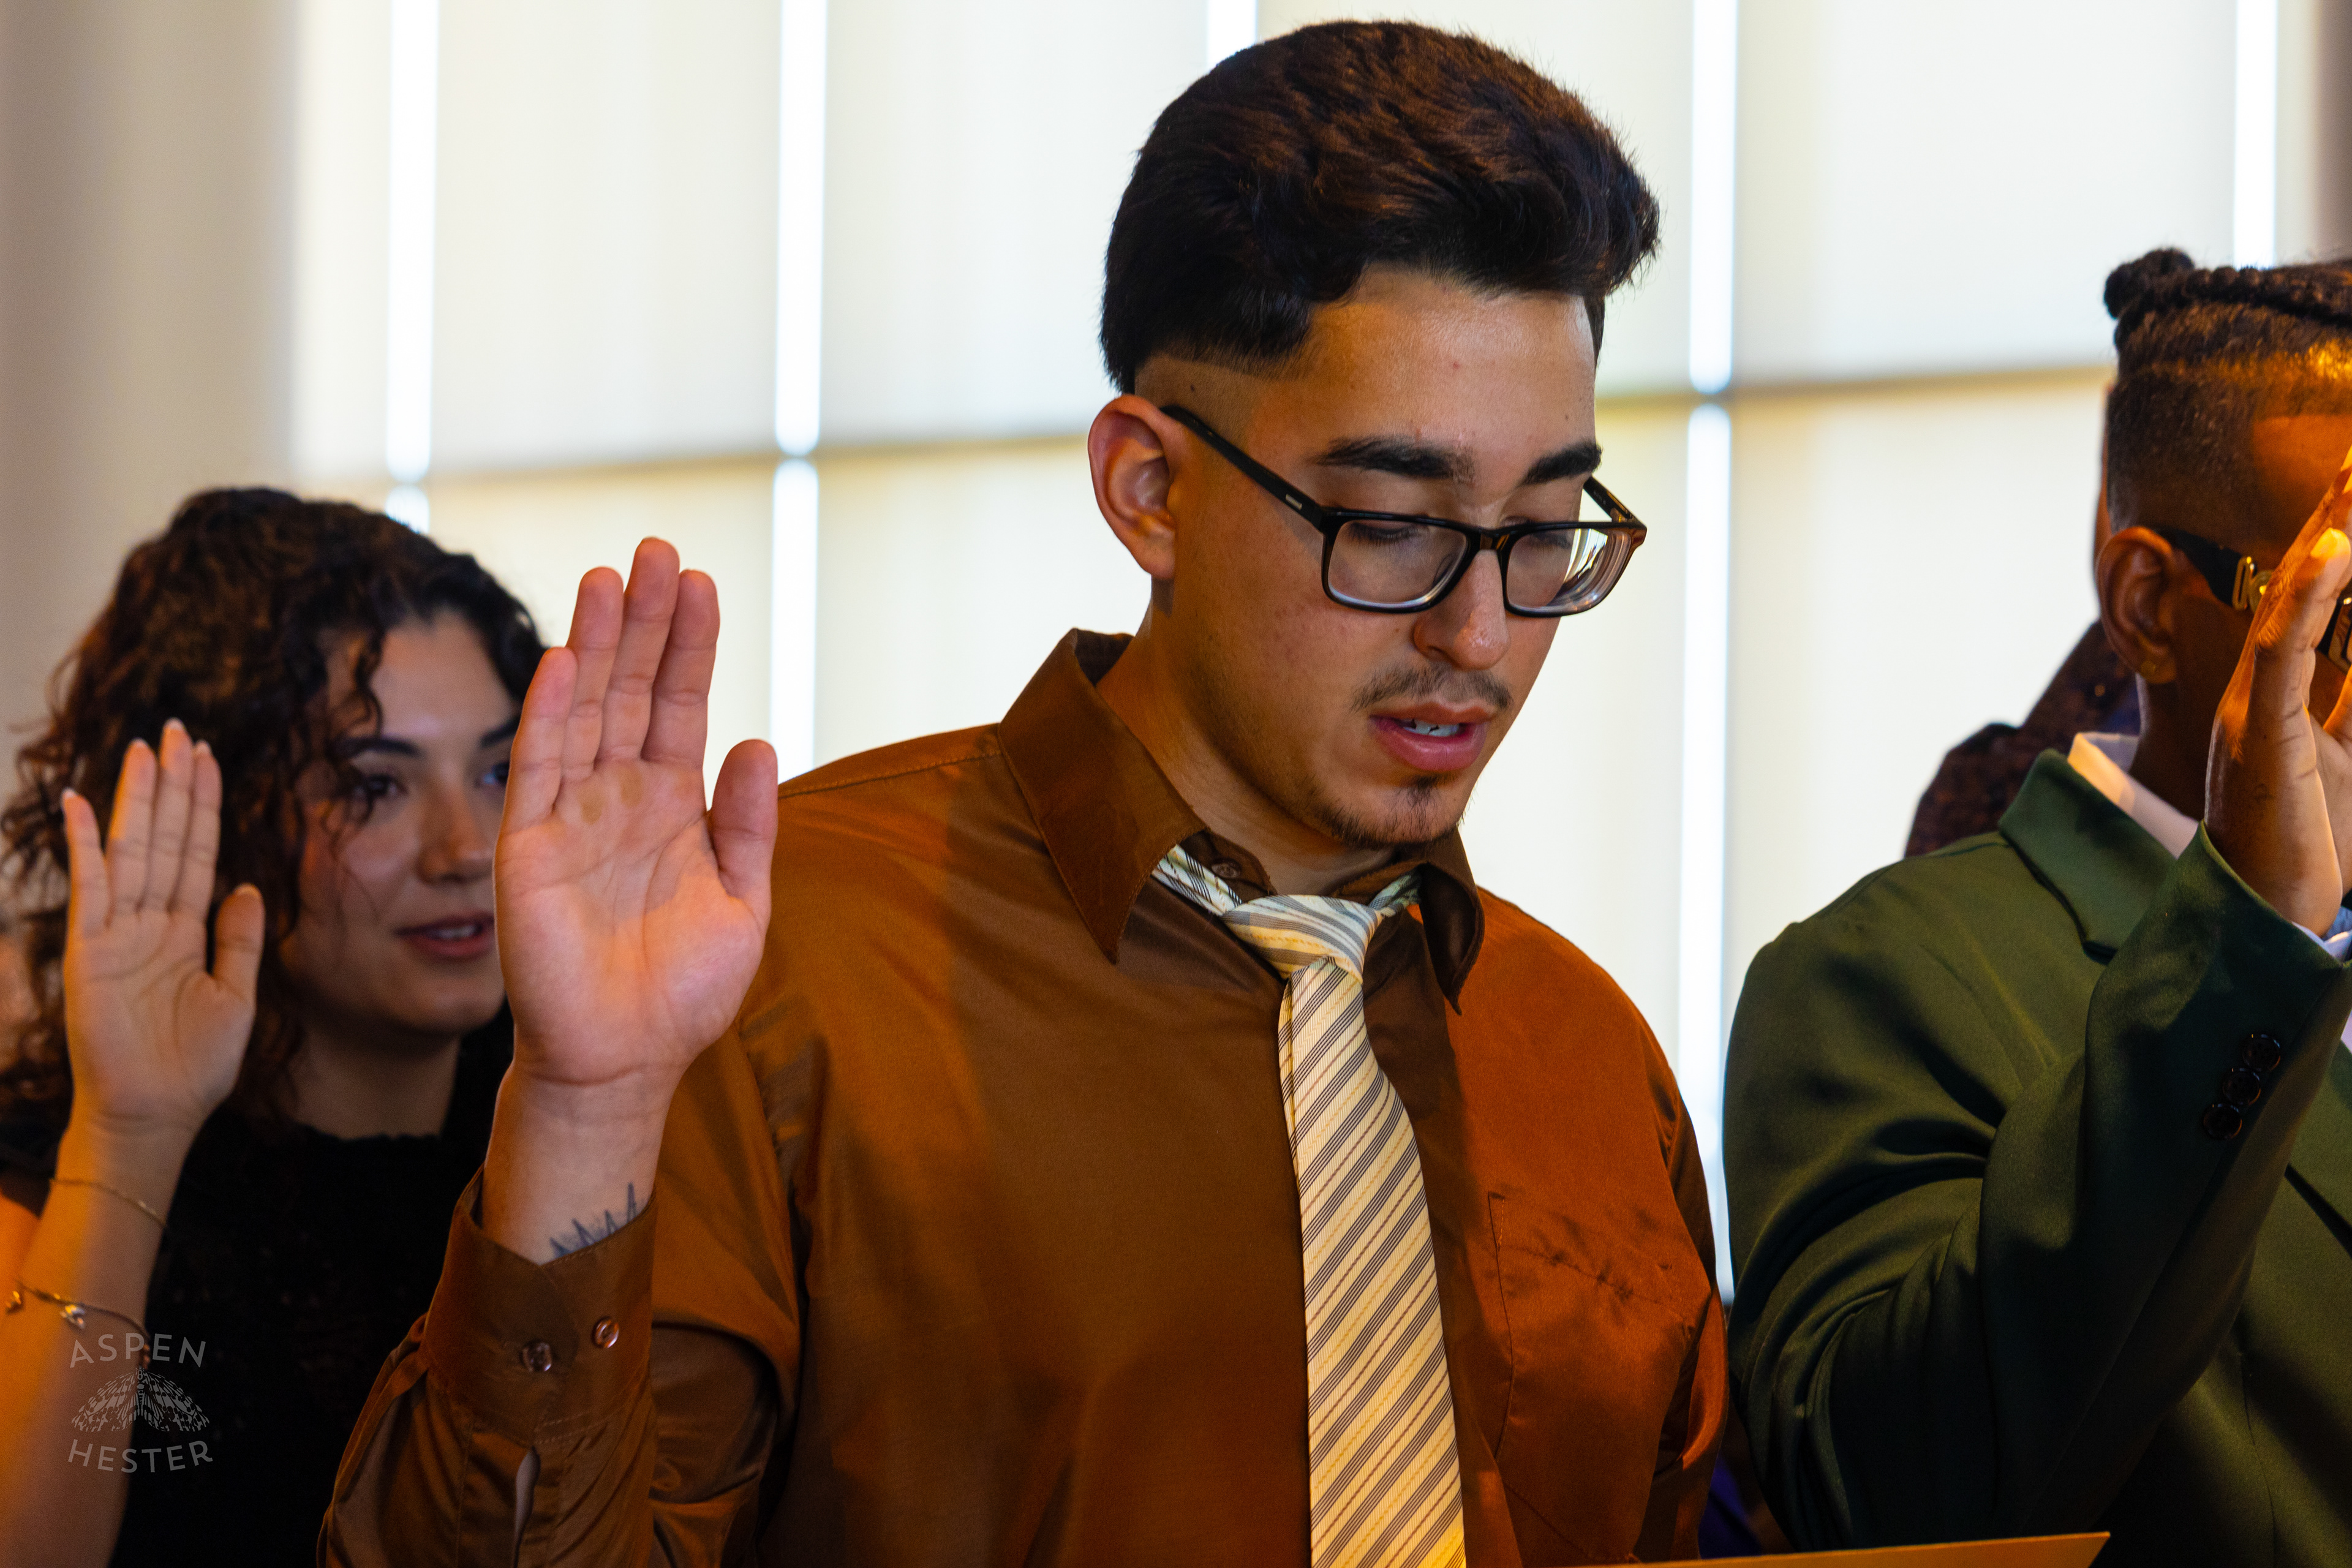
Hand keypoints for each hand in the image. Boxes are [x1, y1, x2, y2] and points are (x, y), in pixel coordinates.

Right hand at [59, 721, 264, 1143]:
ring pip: (132, 850)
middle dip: (173, 786)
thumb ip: (241, 941)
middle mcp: (151, 923)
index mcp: (187, 932)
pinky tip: (79, 803)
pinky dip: (83, 844)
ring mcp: (117, 932)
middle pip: (165, 839)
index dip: (204, 808)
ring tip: (144, 749)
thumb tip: (250, 887)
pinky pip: (88, 887)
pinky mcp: (90, 950)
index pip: (198, 854)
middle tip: (178, 730)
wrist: (155, 1113)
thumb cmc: (195, 1066)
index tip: (210, 761)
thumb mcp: (238, 997)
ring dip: (137, 800)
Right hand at [494, 539, 779, 1111]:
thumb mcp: (743, 902)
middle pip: (631, 689)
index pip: (679, 705)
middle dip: (645, 621)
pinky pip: (538, 769)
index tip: (702, 582)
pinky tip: (566, 659)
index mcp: (671, 804)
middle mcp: (618, 797)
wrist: (625, 1060)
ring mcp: (570, 816)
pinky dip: (550, 714)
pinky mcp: (528, 848)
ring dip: (596, 644)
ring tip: (611, 575)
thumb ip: (751, 825)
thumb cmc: (681, 990)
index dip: (690, 646)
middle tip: (657, 549)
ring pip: (584, 711)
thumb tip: (762, 741)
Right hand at [2206, 442, 2351, 933]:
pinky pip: (2282, 654)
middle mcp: (2264, 695)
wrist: (2267, 922)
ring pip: (2294, 606)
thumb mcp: (2351, 763)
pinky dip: (2309, 598)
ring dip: (2329, 537)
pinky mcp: (2258, 734)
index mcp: (2288, 701)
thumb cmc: (2308, 853)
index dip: (2343, 546)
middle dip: (2337, 517)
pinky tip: (2333, 550)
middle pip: (2305, 588)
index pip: (2326, 606)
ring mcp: (2254, 710)